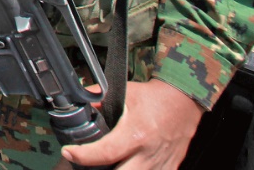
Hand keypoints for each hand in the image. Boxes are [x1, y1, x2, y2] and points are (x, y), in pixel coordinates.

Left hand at [63, 79, 203, 168]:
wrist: (184, 100)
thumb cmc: (154, 97)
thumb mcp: (125, 92)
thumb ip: (98, 97)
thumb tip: (77, 103)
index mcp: (136, 133)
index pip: (106, 153)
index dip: (83, 156)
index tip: (69, 152)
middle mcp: (148, 153)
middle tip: (85, 165)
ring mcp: (161, 164)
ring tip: (103, 165)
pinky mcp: (170, 168)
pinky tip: (125, 166)